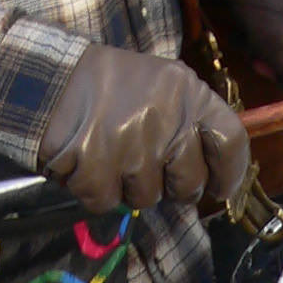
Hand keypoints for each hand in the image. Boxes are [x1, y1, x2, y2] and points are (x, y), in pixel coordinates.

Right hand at [37, 47, 248, 211]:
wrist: (51, 79)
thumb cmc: (115, 85)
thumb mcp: (165, 84)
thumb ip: (191, 119)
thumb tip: (217, 170)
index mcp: (190, 93)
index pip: (230, 141)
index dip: (229, 172)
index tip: (220, 189)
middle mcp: (168, 118)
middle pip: (191, 182)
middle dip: (173, 186)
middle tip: (150, 169)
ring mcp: (133, 145)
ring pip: (148, 198)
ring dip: (129, 187)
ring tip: (112, 154)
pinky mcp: (96, 167)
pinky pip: (107, 202)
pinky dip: (96, 190)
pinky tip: (88, 162)